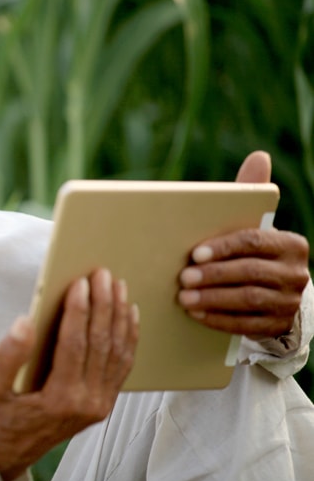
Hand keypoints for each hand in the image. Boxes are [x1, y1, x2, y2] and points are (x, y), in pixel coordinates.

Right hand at [0, 268, 138, 480]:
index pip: (74, 344)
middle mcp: (87, 402)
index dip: (78, 311)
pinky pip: (123, 365)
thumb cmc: (2, 415)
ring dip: (119, 316)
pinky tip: (128, 315)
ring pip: (117, 352)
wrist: (15, 449)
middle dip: (103, 304)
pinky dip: (128, 337)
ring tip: (117, 286)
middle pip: (101, 343)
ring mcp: (100, 403)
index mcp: (60, 397)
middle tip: (102, 275)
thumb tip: (25, 323)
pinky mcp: (105, 402)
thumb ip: (7, 356)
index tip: (80, 283)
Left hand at [177, 151, 309, 337]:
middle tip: (183, 278)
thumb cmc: (253, 250)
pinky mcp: (278, 324)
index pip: (254, 243)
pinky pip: (248, 325)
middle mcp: (296, 273)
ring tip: (184, 297)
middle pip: (249, 273)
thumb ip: (253, 192)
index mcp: (291, 244)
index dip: (223, 248)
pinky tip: (197, 314)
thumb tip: (259, 155)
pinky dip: (219, 319)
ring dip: (212, 299)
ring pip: (248, 300)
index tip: (194, 254)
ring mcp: (289, 301)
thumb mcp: (254, 223)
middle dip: (213, 275)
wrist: (275, 291)